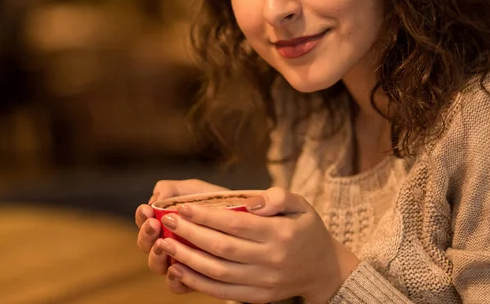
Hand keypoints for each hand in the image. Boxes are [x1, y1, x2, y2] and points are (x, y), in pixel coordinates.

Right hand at [134, 179, 228, 293]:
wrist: (247, 221)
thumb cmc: (218, 203)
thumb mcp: (197, 190)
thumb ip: (173, 189)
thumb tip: (156, 198)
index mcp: (165, 220)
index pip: (145, 220)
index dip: (141, 216)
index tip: (147, 209)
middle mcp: (168, 242)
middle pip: (145, 244)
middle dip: (145, 234)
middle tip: (153, 225)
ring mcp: (179, 261)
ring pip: (156, 265)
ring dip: (155, 254)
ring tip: (162, 243)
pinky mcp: (193, 278)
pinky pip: (176, 284)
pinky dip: (173, 278)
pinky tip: (175, 268)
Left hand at [157, 187, 359, 302]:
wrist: (324, 270)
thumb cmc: (307, 230)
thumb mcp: (301, 205)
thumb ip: (277, 197)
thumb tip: (250, 202)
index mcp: (280, 234)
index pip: (236, 224)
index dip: (206, 216)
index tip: (182, 207)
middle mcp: (271, 260)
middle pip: (222, 248)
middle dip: (190, 234)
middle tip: (167, 222)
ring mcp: (264, 282)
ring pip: (218, 273)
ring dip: (188, 259)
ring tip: (165, 244)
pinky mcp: (258, 297)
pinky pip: (223, 292)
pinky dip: (198, 282)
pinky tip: (179, 270)